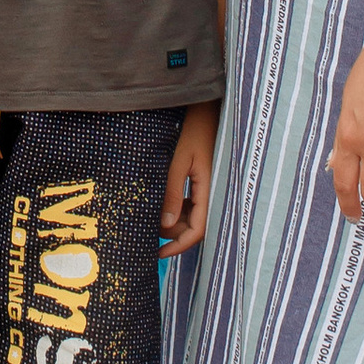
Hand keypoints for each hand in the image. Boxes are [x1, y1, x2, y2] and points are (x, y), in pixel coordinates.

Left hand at [160, 104, 218, 255]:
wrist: (207, 110)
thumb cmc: (193, 131)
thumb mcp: (178, 161)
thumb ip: (172, 192)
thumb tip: (165, 224)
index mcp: (210, 191)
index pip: (198, 230)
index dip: (179, 245)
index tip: (159, 253)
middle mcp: (214, 193)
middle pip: (196, 226)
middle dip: (173, 233)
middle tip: (148, 229)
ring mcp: (210, 188)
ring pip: (194, 216)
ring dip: (175, 220)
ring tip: (153, 214)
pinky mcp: (206, 181)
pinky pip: (194, 204)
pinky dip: (179, 208)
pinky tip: (165, 202)